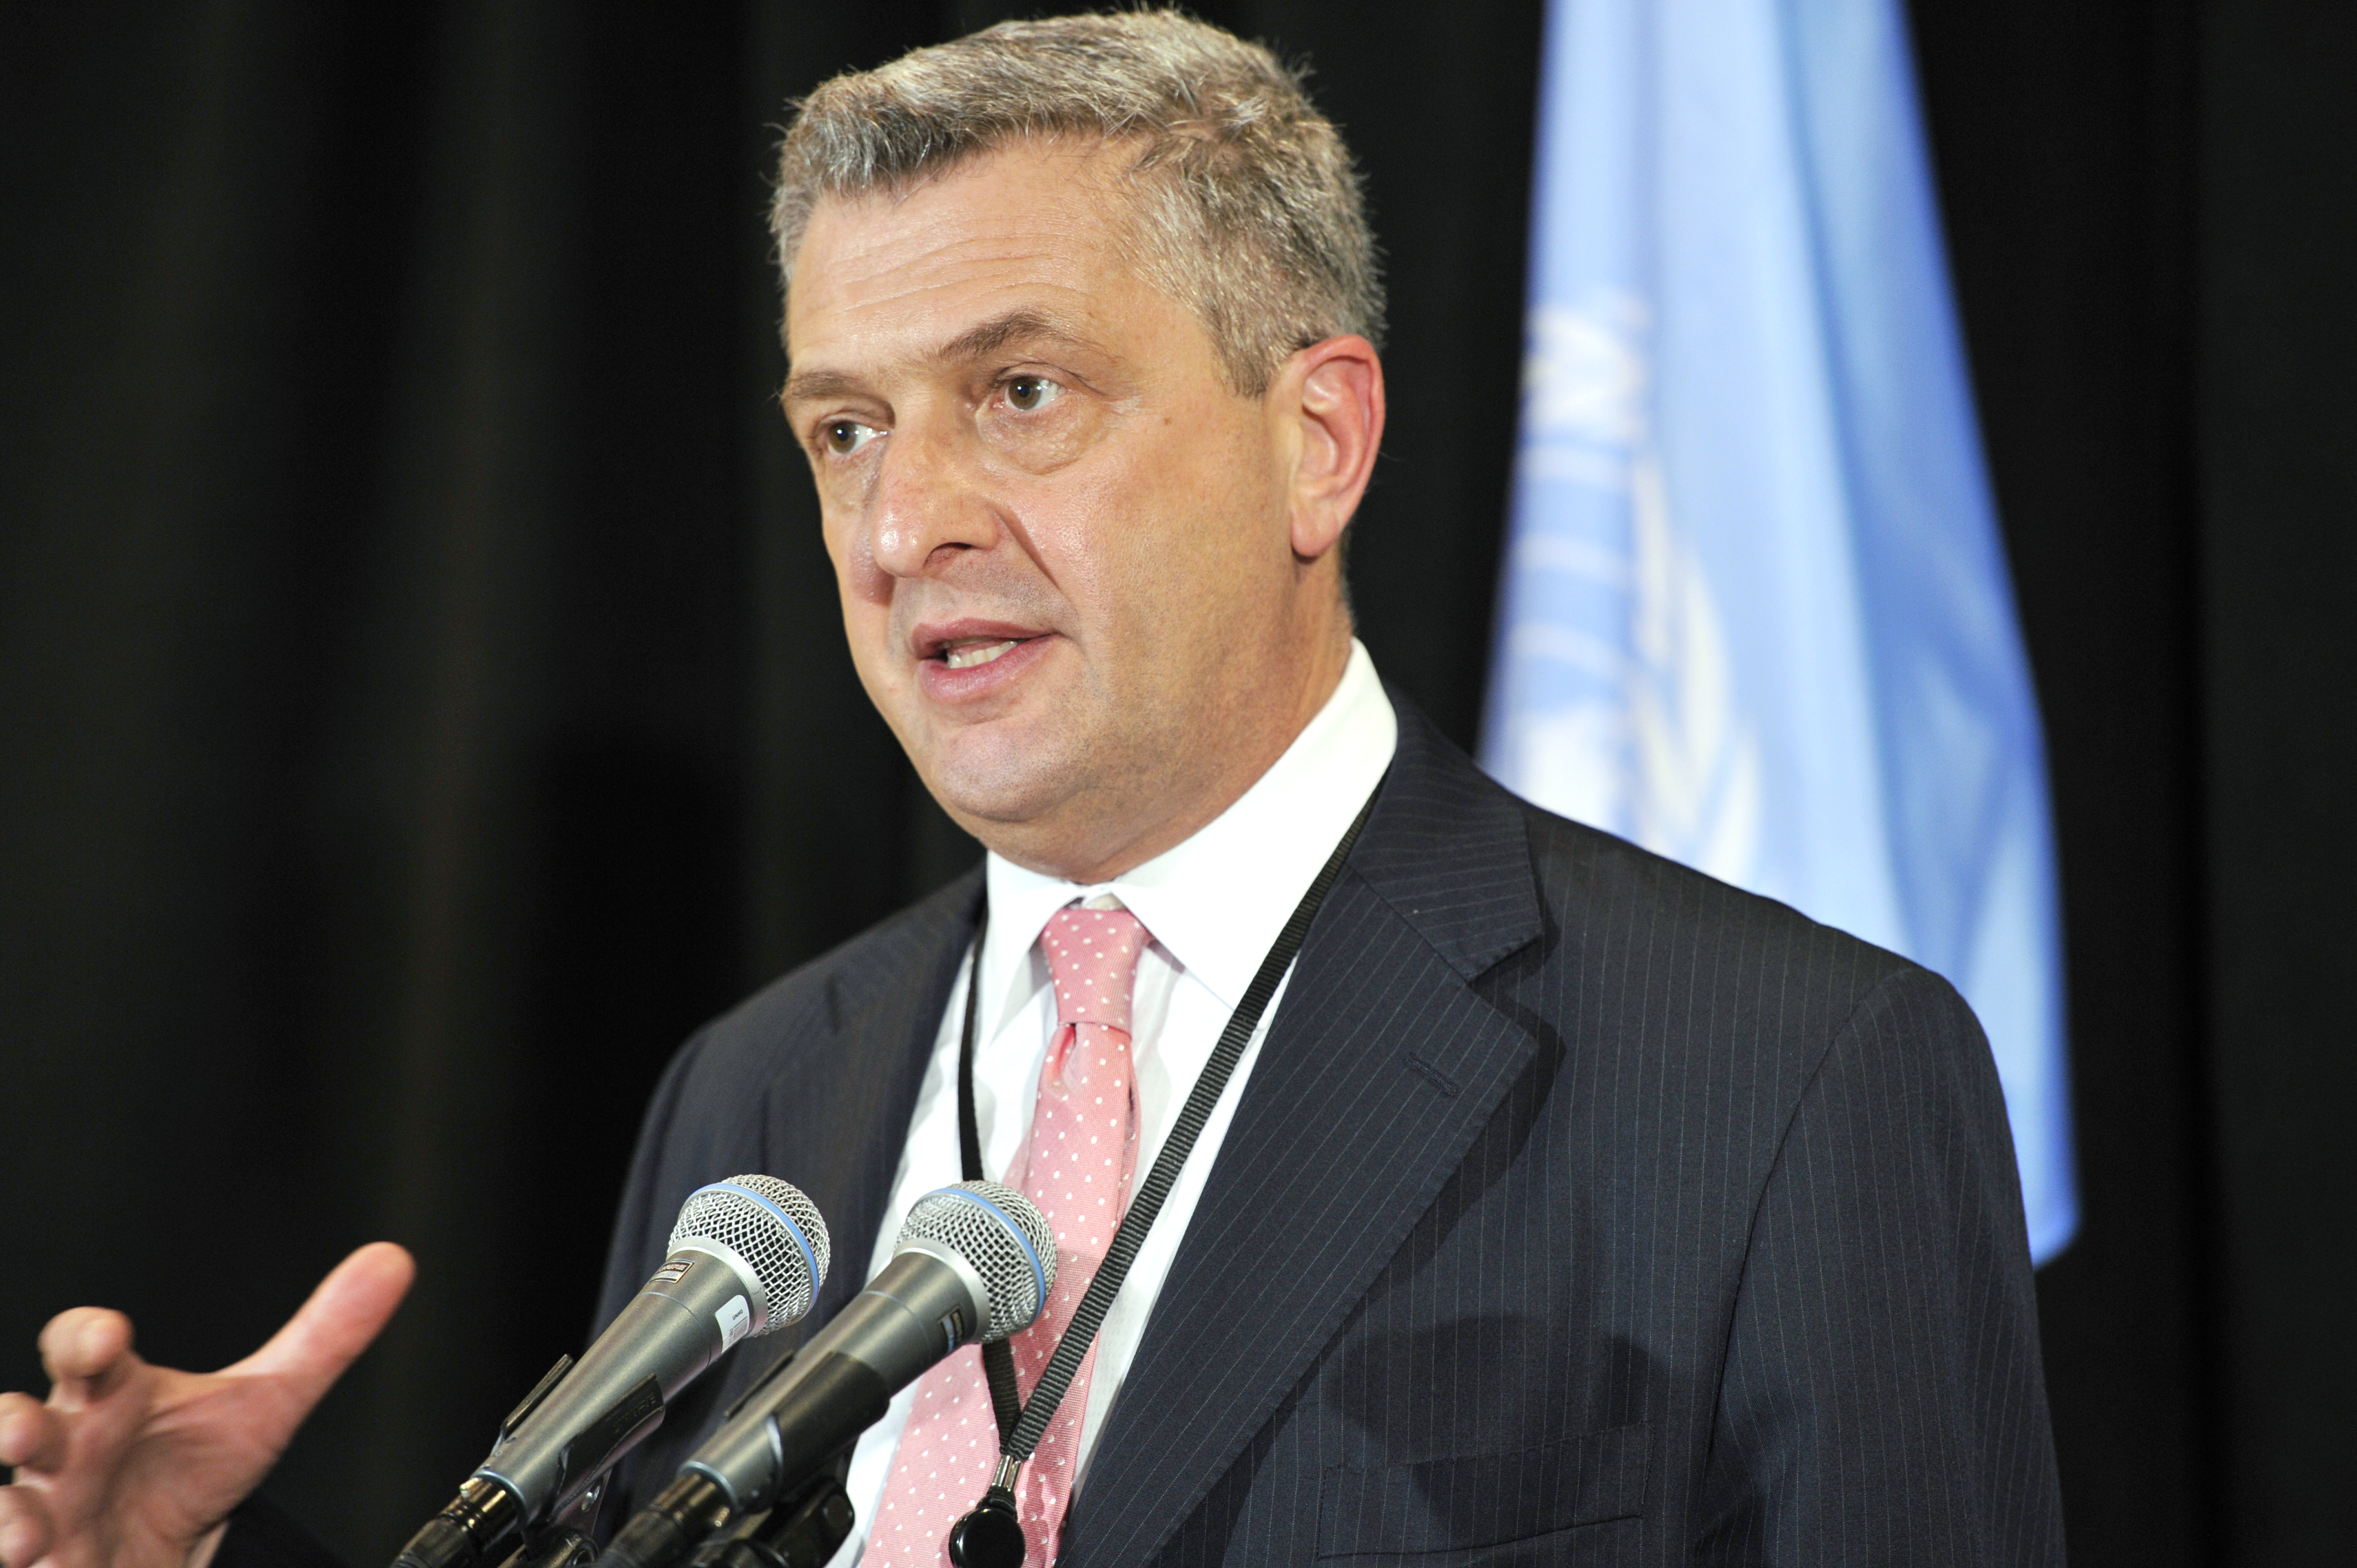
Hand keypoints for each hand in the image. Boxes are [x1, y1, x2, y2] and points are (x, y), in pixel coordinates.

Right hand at [0, 1244, 413, 1567]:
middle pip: (20, 1424)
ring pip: (6, 1508)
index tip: (109, 1336)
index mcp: (114, 1393)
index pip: (83, 1347)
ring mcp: (46, 1510)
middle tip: (22, 1431)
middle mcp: (65, 1449)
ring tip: (29, 1534)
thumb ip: (324, 1336)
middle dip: (14, 1425)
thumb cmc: (193, 1466)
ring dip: (8, 1519)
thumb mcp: (265, 1405)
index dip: (87, 1337)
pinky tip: (40, 1565)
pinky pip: (17, 1566)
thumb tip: (391, 1262)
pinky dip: (25, 1564)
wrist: (163, 1550)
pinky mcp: (44, 1566)